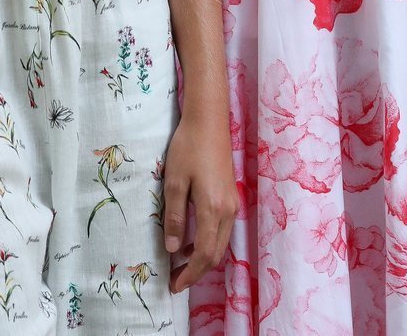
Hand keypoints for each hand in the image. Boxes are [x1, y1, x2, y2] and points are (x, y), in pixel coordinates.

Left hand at [163, 107, 237, 293]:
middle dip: (197, 272)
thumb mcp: (174, 182)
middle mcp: (228, 210)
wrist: (208, 120)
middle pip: (216, 254)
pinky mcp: (231, 195)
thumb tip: (174, 250)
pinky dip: (209, 242)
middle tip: (175, 281)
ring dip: (203, 258)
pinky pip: (222, 229)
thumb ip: (175, 217)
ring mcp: (232, 202)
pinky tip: (192, 240)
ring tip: (181, 264)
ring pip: (221, 243)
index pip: (204, 255)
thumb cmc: (188, 147)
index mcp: (213, 209)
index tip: (173, 286)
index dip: (190, 275)